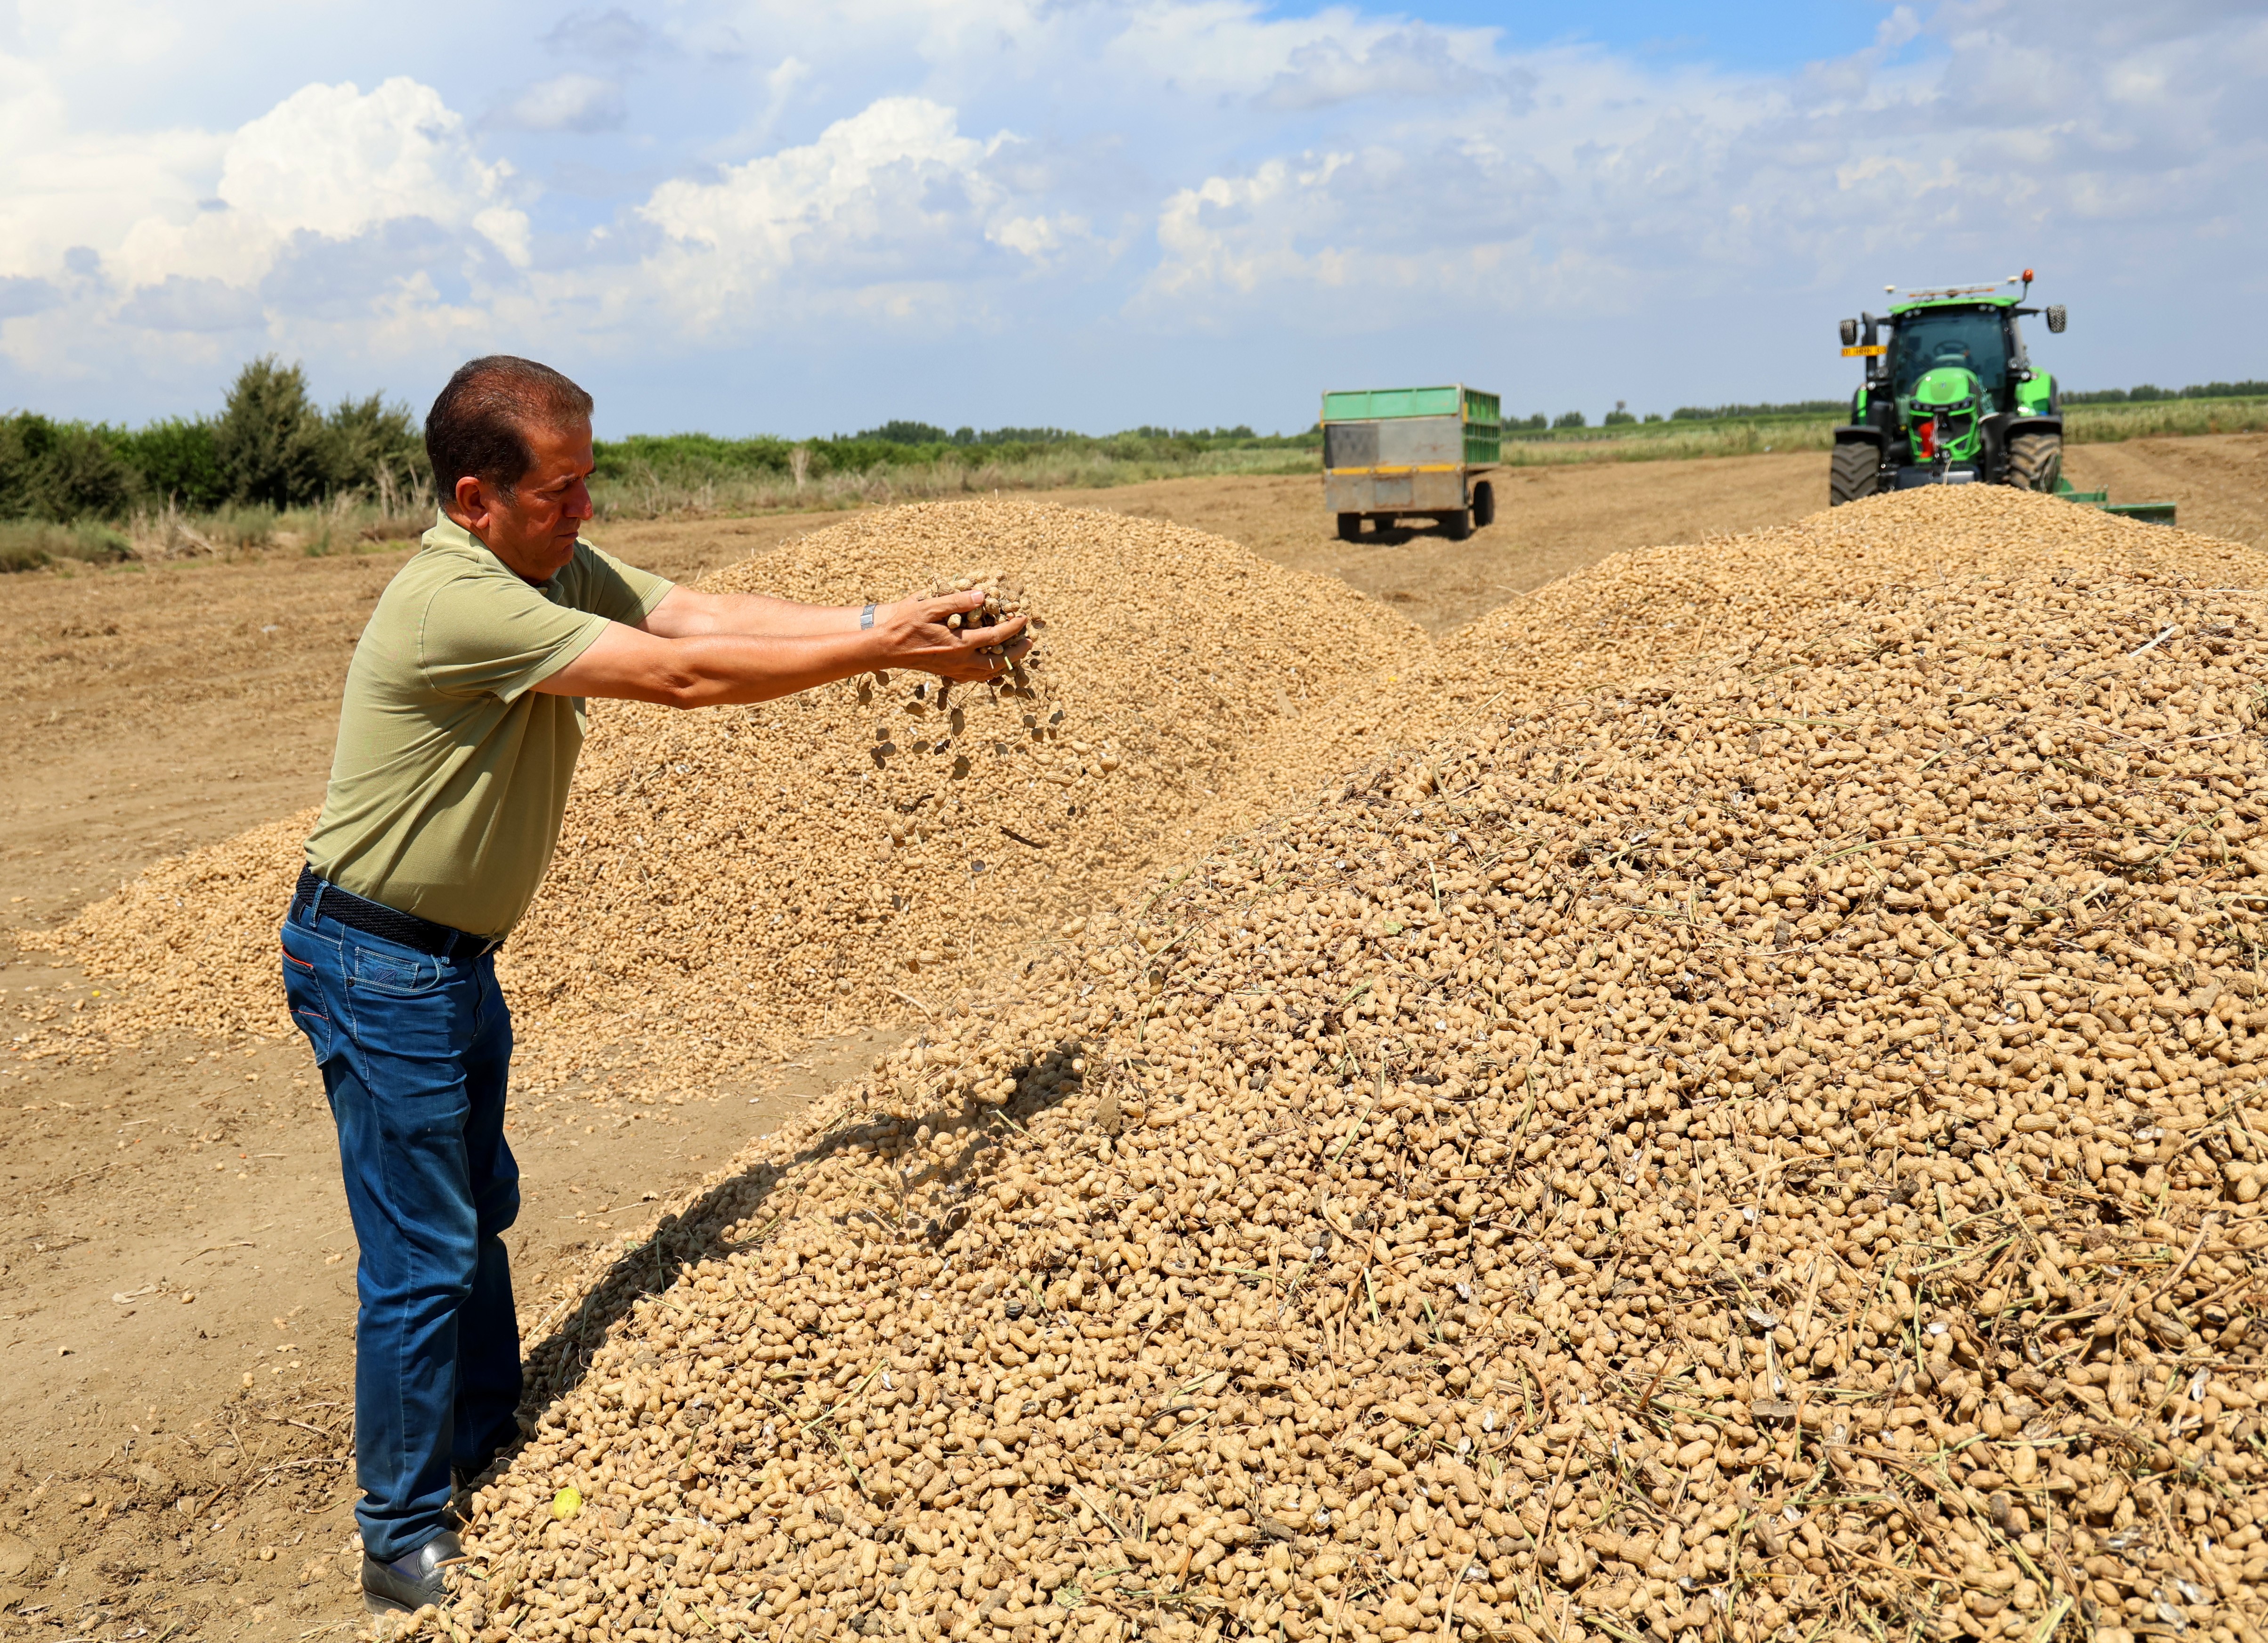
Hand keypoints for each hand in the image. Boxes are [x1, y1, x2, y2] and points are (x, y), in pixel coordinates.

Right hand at [875, 589, 1031, 681]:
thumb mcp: (928, 606)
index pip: (996, 637)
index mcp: (959, 644)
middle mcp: (960, 662)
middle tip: (1029, 642)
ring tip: (1015, 654)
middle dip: (1017, 652)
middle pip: (999, 662)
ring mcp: (954, 671)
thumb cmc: (905, 625)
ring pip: (988, 673)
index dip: (1013, 627)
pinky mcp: (949, 674)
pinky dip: (989, 672)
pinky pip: (976, 678)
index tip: (1024, 619)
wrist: (886, 649)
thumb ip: (956, 601)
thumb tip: (982, 595)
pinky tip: (993, 665)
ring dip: (1005, 663)